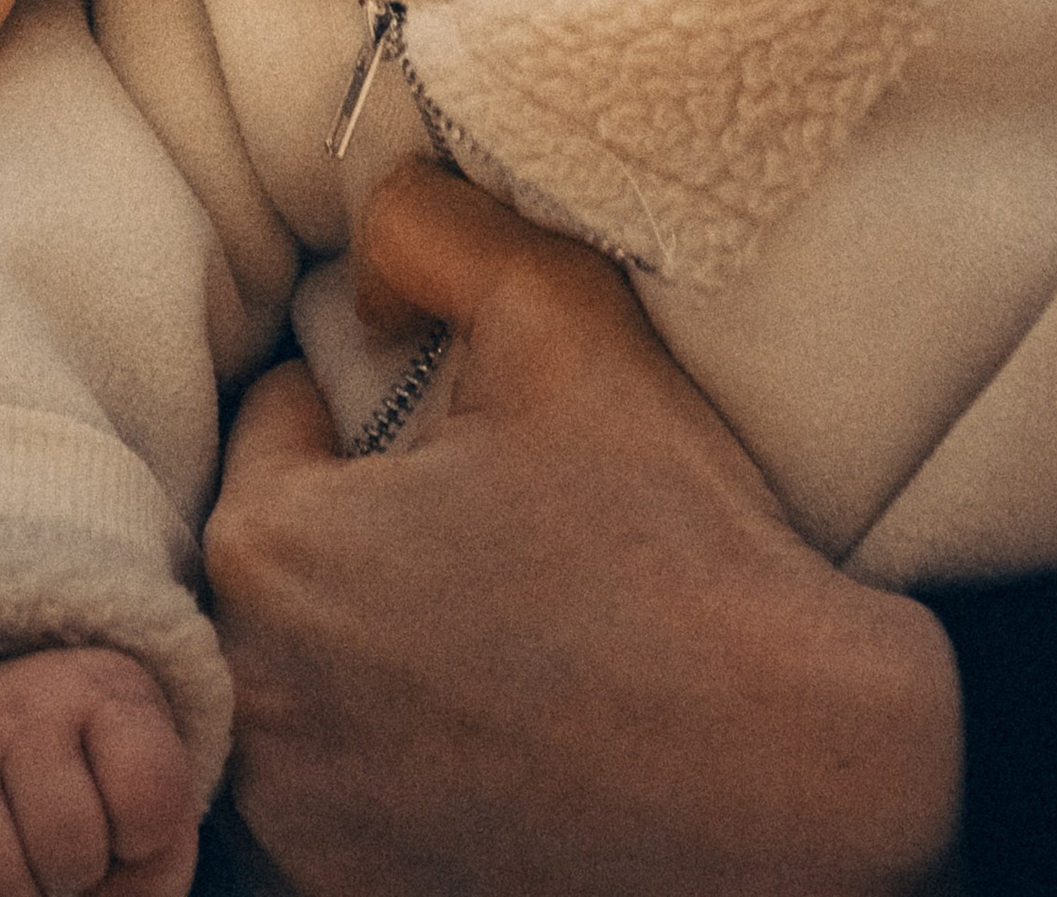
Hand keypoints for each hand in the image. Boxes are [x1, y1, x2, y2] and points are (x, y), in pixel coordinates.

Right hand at [0, 649, 198, 896]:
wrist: (2, 720)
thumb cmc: (92, 799)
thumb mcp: (148, 825)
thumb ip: (142, 881)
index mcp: (107, 689)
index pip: (148, 795)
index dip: (142, 840)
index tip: (128, 820)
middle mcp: (26, 691)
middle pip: (68, 846)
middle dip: (72, 875)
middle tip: (59, 845)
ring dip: (10, 894)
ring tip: (15, 857)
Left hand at [204, 165, 961, 896]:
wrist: (801, 775)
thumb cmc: (674, 543)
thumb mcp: (557, 313)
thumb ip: (432, 226)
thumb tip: (373, 238)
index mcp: (269, 550)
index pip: (280, 420)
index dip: (376, 406)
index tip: (469, 441)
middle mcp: (255, 703)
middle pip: (288, 553)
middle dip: (365, 525)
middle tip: (495, 530)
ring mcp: (304, 821)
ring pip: (310, 670)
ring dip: (373, 642)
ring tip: (508, 627)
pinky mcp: (359, 894)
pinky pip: (351, 782)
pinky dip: (405, 751)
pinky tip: (507, 725)